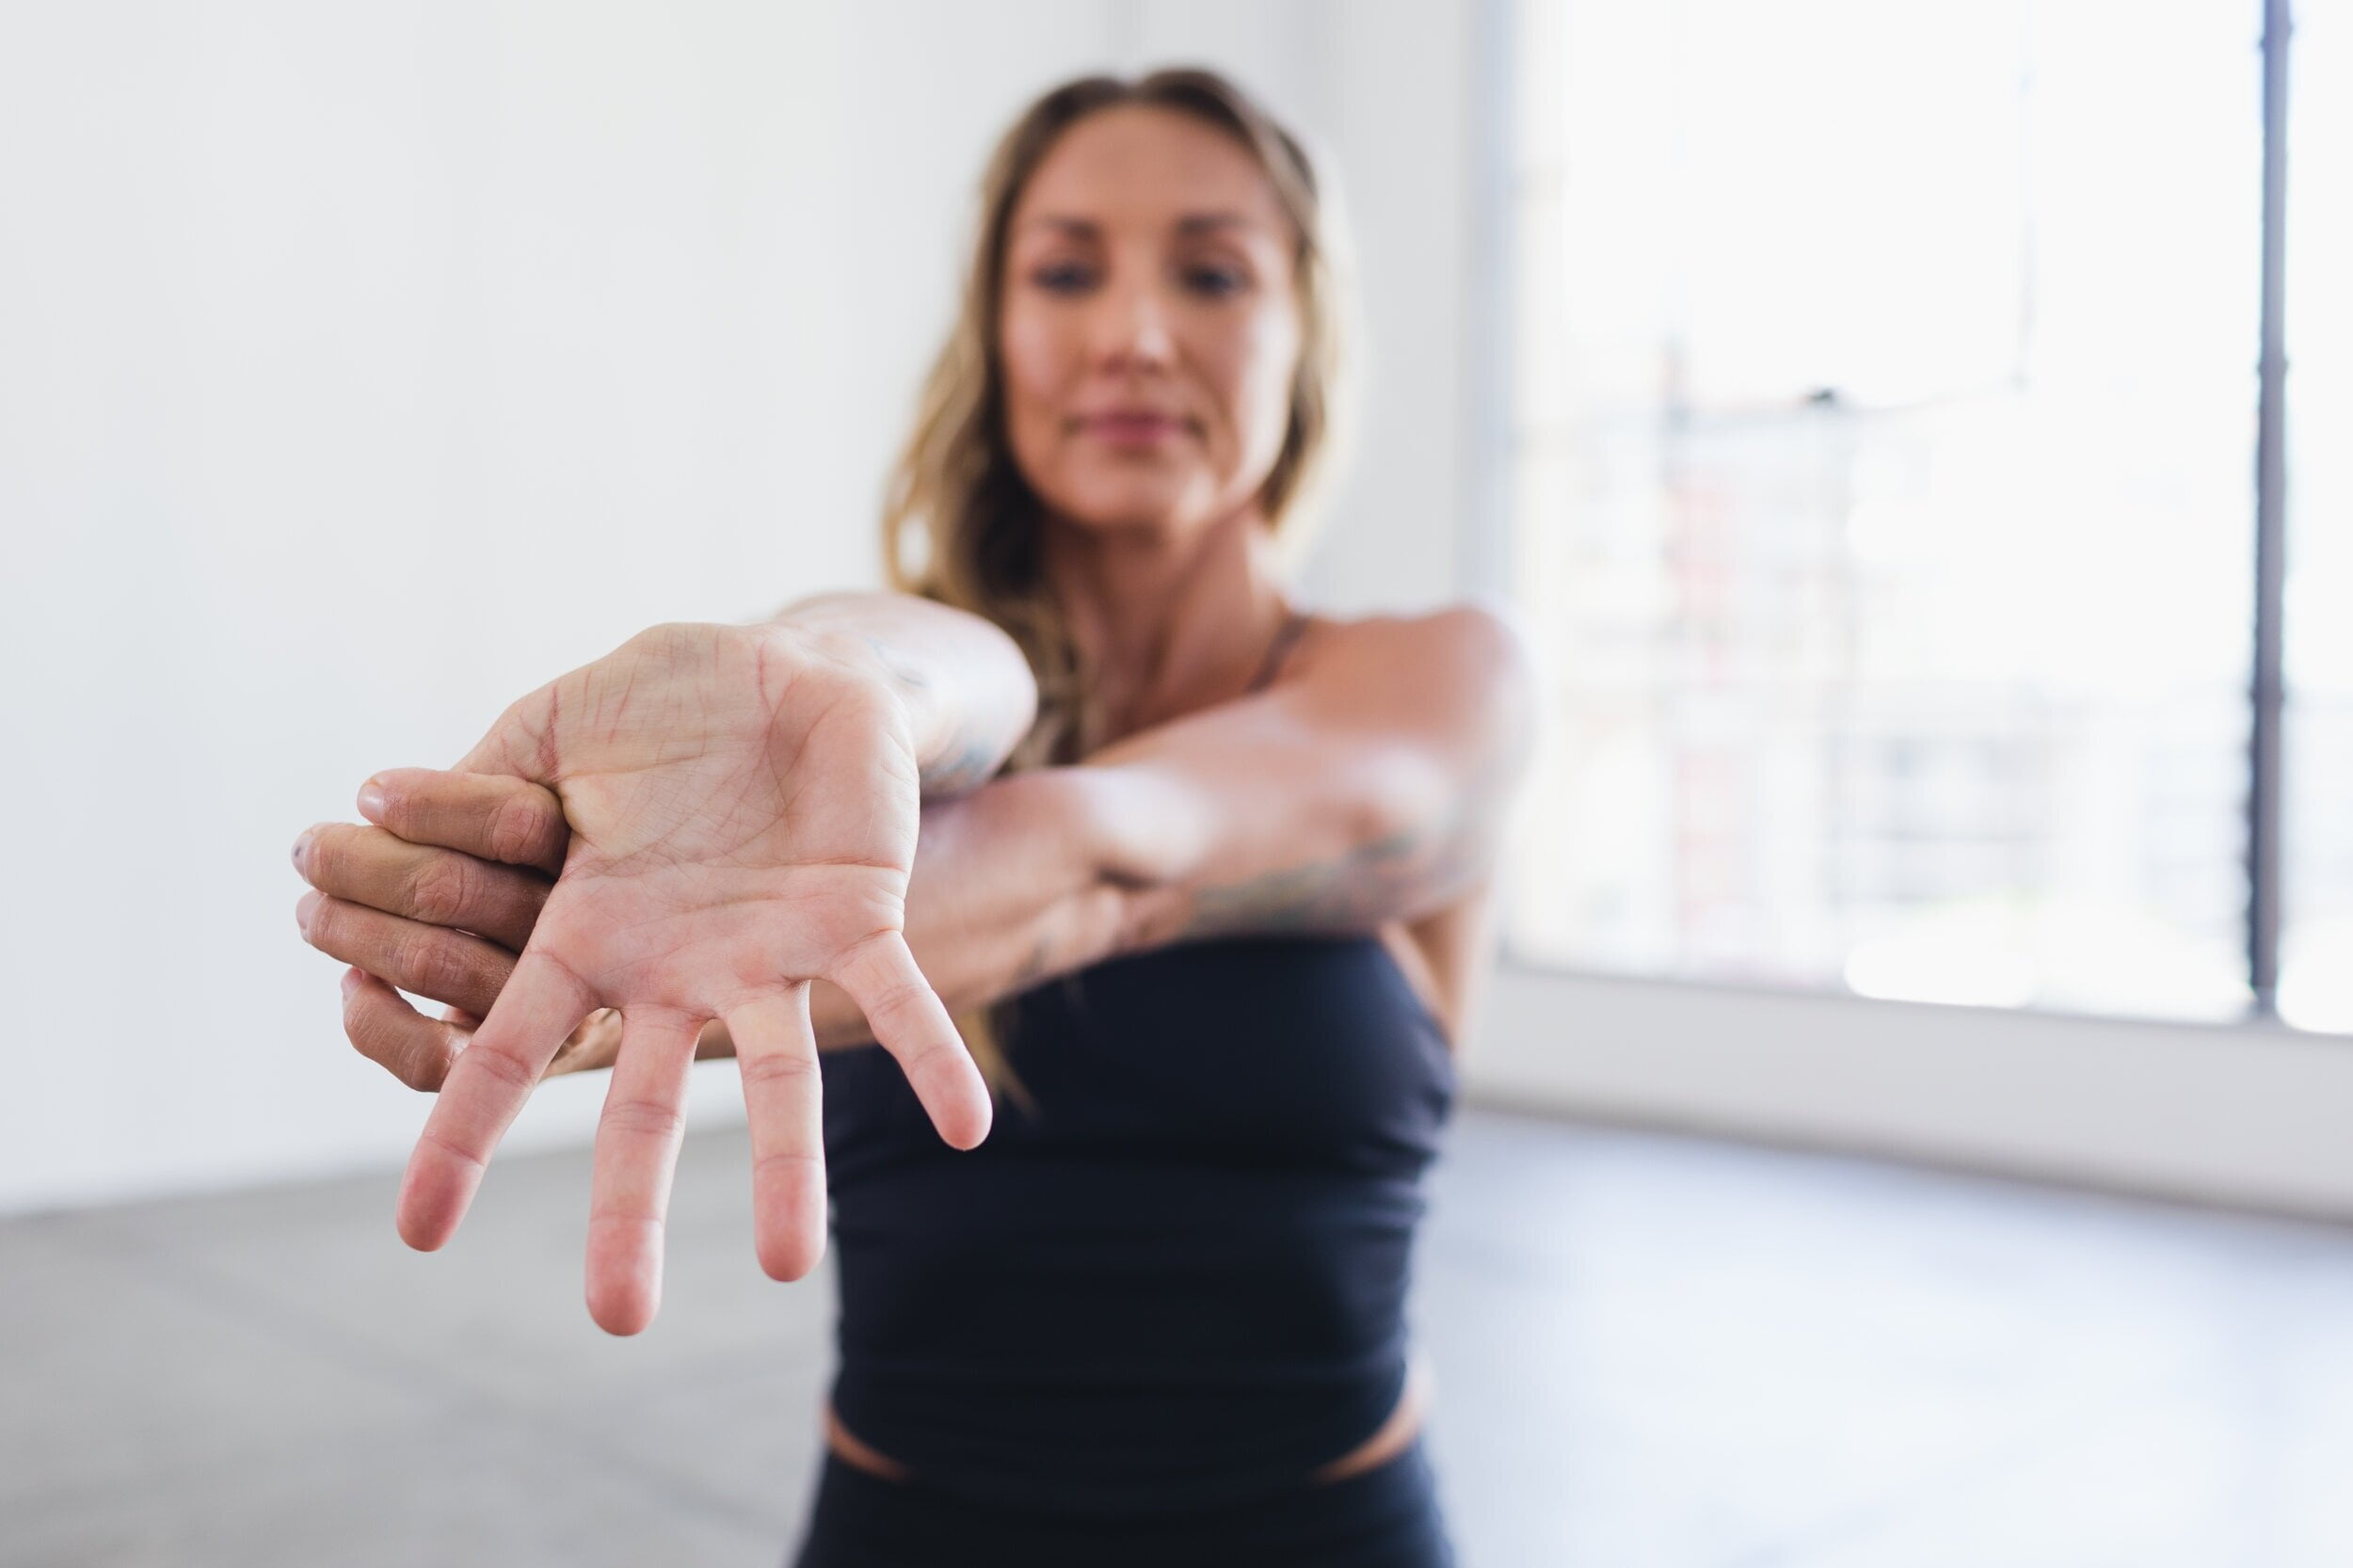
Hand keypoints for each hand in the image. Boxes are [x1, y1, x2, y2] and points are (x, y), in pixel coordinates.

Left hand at [295, 771, 636, 1086]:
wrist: (662, 973)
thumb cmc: (597, 860)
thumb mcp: (577, 801)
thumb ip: (520, 780)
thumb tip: (390, 795)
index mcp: (612, 860)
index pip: (514, 823)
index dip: (433, 805)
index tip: (371, 792)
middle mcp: (597, 939)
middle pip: (452, 890)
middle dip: (362, 866)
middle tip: (311, 850)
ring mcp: (561, 1013)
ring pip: (434, 959)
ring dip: (351, 929)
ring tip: (315, 909)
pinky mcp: (519, 1069)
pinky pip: (433, 1057)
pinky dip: (373, 1021)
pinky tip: (353, 983)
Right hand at [394, 621, 991, 1334]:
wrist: (786, 667)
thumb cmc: (662, 701)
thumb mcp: (553, 728)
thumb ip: (475, 778)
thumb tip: (364, 806)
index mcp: (592, 932)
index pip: (514, 1049)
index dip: (466, 1133)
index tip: (418, 1234)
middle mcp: (679, 968)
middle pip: (646, 1110)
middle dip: (630, 1212)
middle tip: (618, 1320)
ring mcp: (771, 954)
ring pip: (779, 1083)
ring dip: (787, 1173)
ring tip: (785, 1268)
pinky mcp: (860, 919)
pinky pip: (903, 1003)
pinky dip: (933, 1062)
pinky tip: (966, 1130)